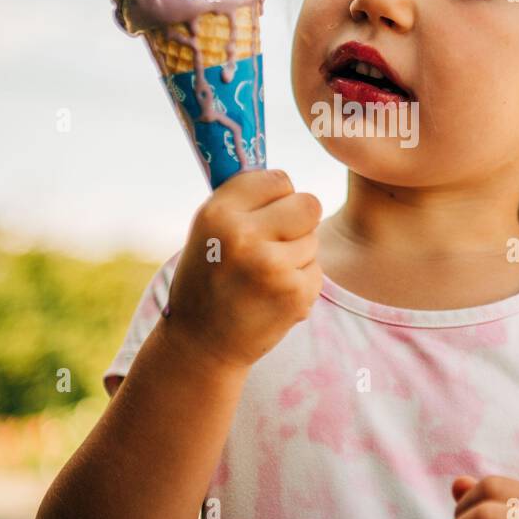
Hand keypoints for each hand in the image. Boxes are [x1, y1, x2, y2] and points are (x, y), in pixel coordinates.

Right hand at [164, 168, 322, 371]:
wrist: (202, 344)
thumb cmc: (208, 277)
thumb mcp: (207, 230)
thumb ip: (243, 200)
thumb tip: (285, 175)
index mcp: (218, 213)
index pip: (277, 179)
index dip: (276, 196)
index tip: (265, 212)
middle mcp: (244, 237)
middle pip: (308, 204)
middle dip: (298, 220)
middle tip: (276, 240)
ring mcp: (272, 267)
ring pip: (313, 239)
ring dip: (297, 254)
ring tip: (265, 275)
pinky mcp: (294, 294)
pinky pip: (316, 270)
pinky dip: (301, 282)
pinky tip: (273, 296)